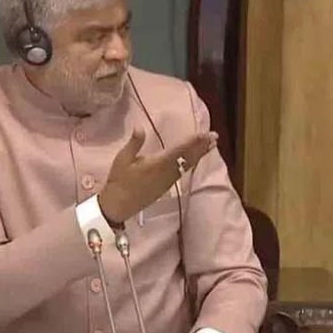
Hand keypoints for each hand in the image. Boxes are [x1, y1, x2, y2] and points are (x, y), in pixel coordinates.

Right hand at [98, 127, 217, 223]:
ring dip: (199, 155)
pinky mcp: (166, 186)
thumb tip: (140, 126)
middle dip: (201, 147)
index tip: (204, 134)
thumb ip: (134, 143)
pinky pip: (182, 172)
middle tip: (214, 137)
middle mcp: (166, 173)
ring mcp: (167, 181)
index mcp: (157, 164)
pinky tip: (194, 160)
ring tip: (210, 145)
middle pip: (187, 158)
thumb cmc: (119, 180)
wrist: (118, 205)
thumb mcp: (122, 159)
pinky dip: (191, 163)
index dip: (192, 142)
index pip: (179, 150)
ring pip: (187, 165)